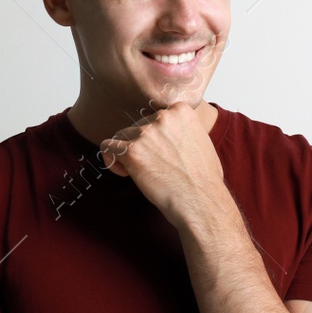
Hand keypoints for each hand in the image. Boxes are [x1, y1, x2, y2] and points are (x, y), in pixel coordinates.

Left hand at [98, 101, 227, 226]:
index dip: (155, 137)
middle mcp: (162, 116)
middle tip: (154, 167)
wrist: (200, 201)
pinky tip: (126, 172)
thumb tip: (166, 133)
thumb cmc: (204, 179)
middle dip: (141, 146)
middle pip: (137, 126)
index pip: (154, 117)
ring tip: (142, 172)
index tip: (161, 153)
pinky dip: (112, 160)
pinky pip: (107, 147)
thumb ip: (181, 130)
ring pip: (122, 136)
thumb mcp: (200, 140)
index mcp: (181, 110)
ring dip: (128, 154)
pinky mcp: (131, 150)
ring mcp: (146, 132)